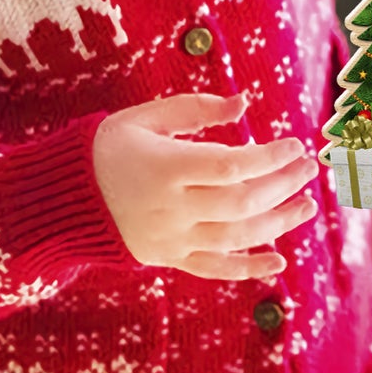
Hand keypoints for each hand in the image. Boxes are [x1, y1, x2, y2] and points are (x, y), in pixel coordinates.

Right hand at [93, 92, 317, 279]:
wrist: (63, 198)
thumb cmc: (108, 147)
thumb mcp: (145, 117)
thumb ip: (196, 109)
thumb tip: (244, 104)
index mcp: (166, 167)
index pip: (231, 166)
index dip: (269, 157)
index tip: (294, 144)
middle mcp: (172, 208)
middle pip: (241, 202)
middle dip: (282, 185)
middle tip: (309, 169)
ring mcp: (171, 238)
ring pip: (236, 237)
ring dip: (278, 223)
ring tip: (307, 205)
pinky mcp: (169, 258)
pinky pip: (214, 268)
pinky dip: (248, 267)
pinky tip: (279, 260)